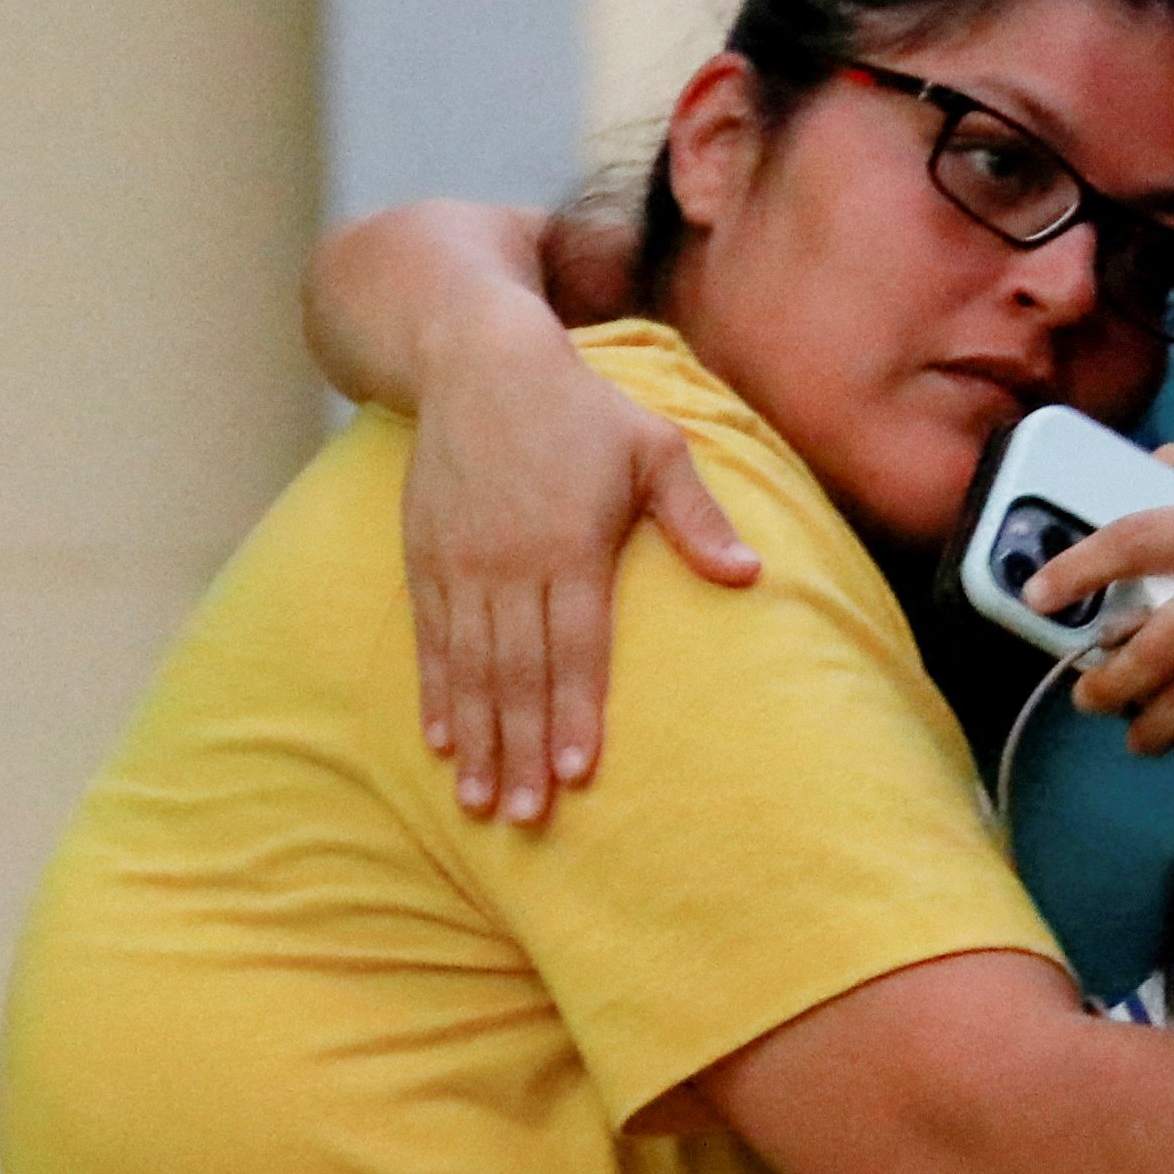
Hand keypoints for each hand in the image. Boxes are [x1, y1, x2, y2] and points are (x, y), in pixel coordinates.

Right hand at [403, 311, 758, 820]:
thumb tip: (749, 574)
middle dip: (521, 748)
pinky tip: (439, 741)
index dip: (573, 710)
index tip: (577, 770)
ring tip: (480, 800)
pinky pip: (430, 639)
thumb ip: (696, 517)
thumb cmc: (581, 407)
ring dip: (475, 737)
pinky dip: (435, 693)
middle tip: (526, 816)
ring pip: (469, 667)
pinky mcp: (425, 556)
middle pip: (517, 672)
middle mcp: (509, 561)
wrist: (475, 358)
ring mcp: (461, 562)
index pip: (574, 644)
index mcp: (569, 542)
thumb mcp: (654, 446)